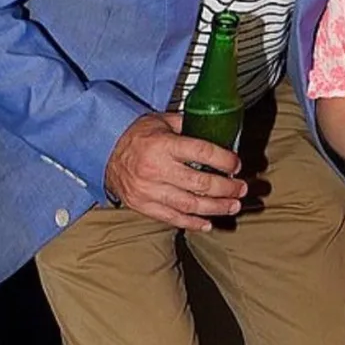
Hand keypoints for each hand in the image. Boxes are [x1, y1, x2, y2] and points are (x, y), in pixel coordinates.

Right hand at [104, 112, 246, 230]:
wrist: (104, 150)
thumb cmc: (137, 135)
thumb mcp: (162, 121)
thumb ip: (188, 126)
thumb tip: (217, 130)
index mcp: (163, 144)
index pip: (202, 153)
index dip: (224, 160)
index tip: (237, 164)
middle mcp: (156, 169)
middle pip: (200, 183)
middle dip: (226, 188)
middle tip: (241, 188)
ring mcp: (149, 190)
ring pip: (189, 204)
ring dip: (215, 207)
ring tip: (233, 206)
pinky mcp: (143, 205)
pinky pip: (172, 218)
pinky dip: (192, 223)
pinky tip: (208, 223)